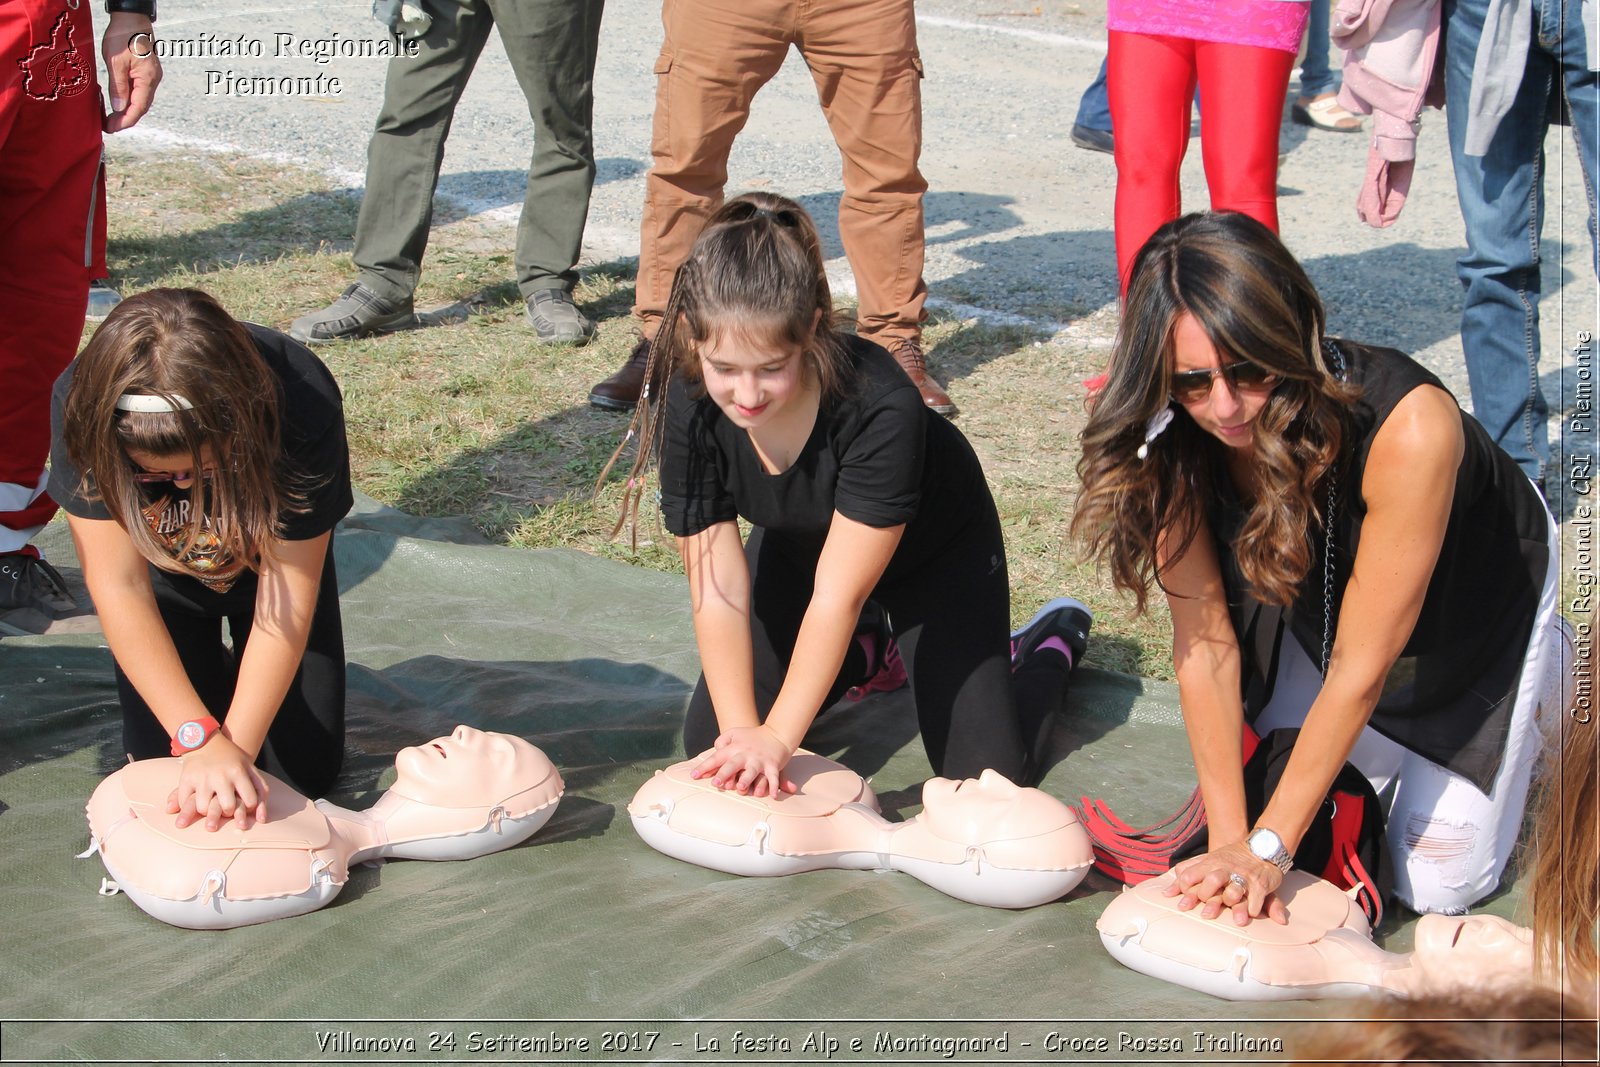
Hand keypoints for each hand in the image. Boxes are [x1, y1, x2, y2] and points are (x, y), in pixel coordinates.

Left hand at [102, 13, 161, 131]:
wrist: (132, 18)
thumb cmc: (123, 36)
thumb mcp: (115, 62)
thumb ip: (118, 86)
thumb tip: (118, 107)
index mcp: (147, 79)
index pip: (138, 108)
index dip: (124, 121)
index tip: (110, 128)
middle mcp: (152, 81)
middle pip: (140, 107)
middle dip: (124, 118)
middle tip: (107, 125)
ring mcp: (149, 77)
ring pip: (139, 100)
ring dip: (125, 110)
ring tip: (109, 116)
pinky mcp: (144, 72)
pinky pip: (137, 91)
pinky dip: (127, 99)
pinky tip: (116, 101)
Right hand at [165, 735, 267, 831]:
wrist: (205, 741)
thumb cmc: (231, 759)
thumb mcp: (250, 768)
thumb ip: (260, 790)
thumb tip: (262, 819)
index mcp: (238, 772)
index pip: (250, 801)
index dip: (250, 807)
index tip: (245, 804)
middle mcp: (220, 776)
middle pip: (227, 807)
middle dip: (228, 812)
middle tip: (226, 808)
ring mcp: (202, 778)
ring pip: (203, 809)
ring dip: (207, 812)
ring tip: (209, 807)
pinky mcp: (186, 779)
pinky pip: (184, 802)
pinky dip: (187, 808)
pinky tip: (194, 805)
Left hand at [691, 726, 796, 798]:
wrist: (777, 733)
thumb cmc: (751, 736)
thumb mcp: (734, 733)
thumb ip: (722, 741)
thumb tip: (715, 751)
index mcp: (735, 748)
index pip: (717, 757)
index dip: (705, 766)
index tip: (694, 776)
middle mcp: (746, 754)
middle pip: (732, 764)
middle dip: (724, 774)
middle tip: (716, 783)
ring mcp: (759, 760)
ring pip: (752, 771)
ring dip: (746, 779)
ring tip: (740, 788)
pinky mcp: (772, 765)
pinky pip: (773, 777)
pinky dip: (774, 786)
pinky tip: (773, 795)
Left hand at [1165, 842, 1287, 925]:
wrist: (1262, 847)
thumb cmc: (1229, 859)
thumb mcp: (1207, 861)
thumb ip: (1186, 873)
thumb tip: (1166, 894)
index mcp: (1210, 863)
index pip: (1189, 875)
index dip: (1185, 890)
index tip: (1184, 903)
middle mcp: (1225, 869)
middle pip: (1211, 881)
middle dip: (1206, 896)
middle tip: (1205, 912)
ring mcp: (1244, 876)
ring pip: (1233, 891)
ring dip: (1230, 903)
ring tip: (1230, 917)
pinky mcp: (1260, 884)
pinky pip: (1255, 898)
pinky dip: (1252, 908)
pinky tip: (1249, 914)